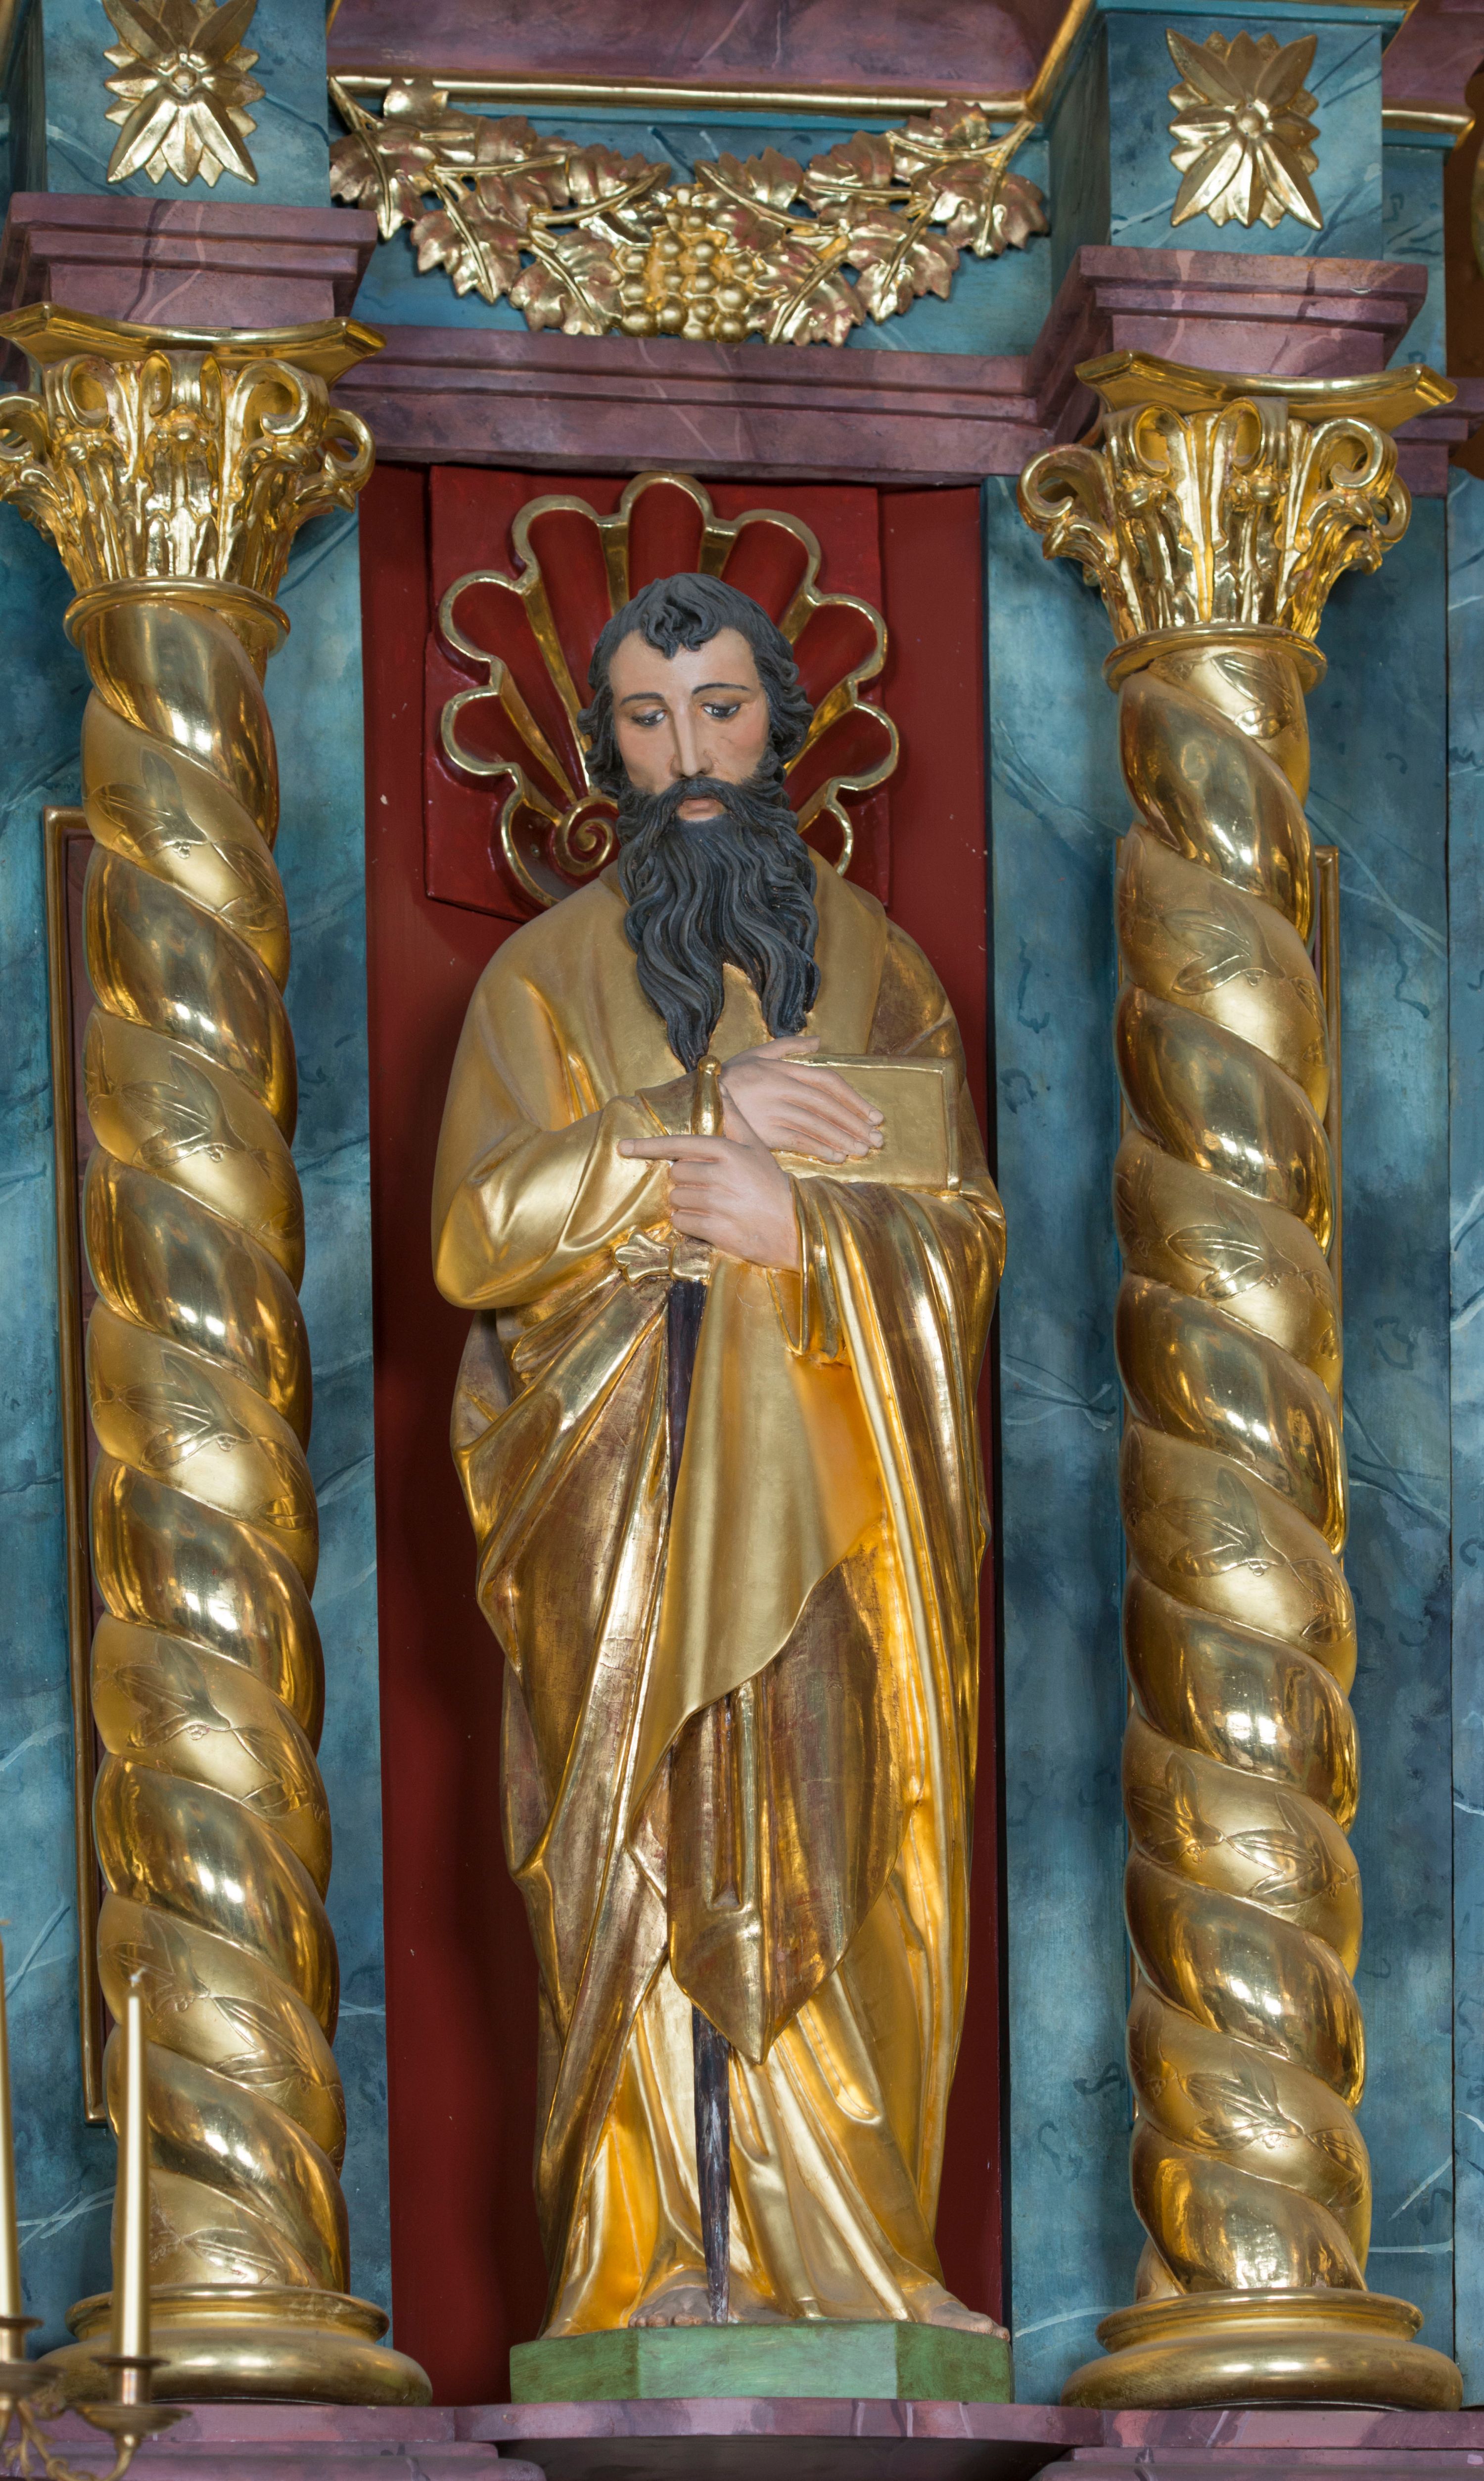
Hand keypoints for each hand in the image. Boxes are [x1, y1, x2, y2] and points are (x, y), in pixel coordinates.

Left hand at [618, 1124, 799, 1268]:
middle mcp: (719, 1175)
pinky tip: (712, 1222)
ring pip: (676, 1199)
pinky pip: (682, 1222)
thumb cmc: (770, 1183)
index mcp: (726, 1151)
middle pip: (676, 1175)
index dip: (647, 1147)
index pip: (678, 1145)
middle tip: (712, 1187)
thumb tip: (720, 1083)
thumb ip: (733, 1117)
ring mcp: (717, 1203)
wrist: (793, 1225)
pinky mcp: (715, 1229)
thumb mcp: (756, 1147)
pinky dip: (690, 1223)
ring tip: (714, 1205)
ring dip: (688, 1204)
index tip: (623, 1147)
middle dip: (687, 1181)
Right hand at [718, 1037, 882, 1162]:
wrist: (694, 1099)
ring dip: (843, 1138)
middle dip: (856, 1123)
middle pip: (829, 1106)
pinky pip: (799, 1141)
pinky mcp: (764, 1131)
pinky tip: (837, 1157)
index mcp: (784, 1069)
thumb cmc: (728, 1077)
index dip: (855, 1100)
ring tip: (863, 1151)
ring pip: (818, 1124)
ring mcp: (773, 1110)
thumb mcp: (757, 1053)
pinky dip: (820, 1149)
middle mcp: (782, 1088)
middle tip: (877, 1140)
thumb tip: (818, 1041)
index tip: (874, 1116)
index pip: (829, 1082)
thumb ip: (788, 1046)